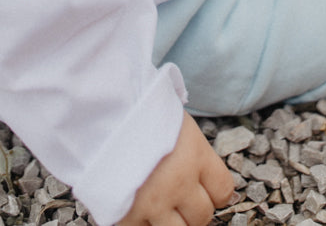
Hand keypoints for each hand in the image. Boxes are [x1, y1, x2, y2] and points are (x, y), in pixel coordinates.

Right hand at [117, 113, 235, 225]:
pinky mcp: (128, 216)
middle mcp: (180, 182)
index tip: (208, 191)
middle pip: (202, 216)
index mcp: (195, 154)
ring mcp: (154, 203)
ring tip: (162, 207)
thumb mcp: (176, 122)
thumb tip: (206, 176)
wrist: (101, 112)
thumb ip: (193, 151)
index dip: (217, 193)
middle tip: (180, 198)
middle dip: (194, 210)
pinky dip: (145, 224)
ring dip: (173, 223)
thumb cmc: (139, 111)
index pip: (224, 190)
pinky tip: (139, 209)